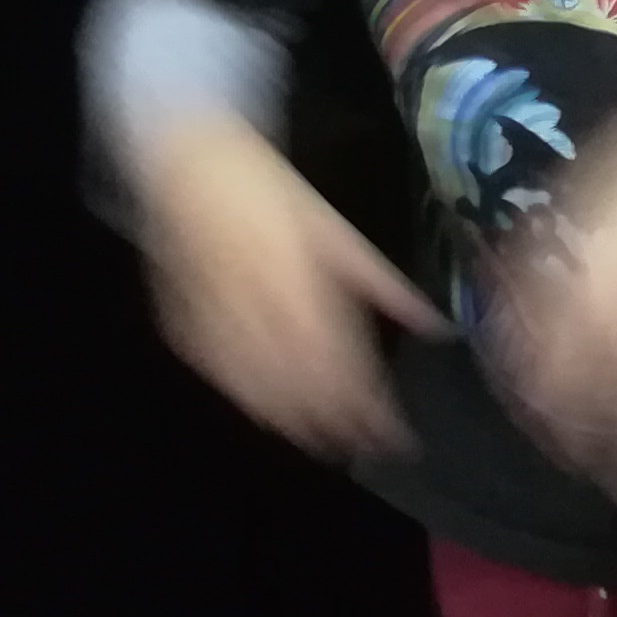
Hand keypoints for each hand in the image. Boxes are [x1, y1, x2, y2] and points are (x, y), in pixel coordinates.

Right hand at [133, 115, 445, 457]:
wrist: (194, 171)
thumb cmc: (274, 197)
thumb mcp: (335, 234)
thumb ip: (381, 283)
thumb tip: (432, 323)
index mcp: (300, 286)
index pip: (339, 363)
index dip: (364, 404)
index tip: (391, 431)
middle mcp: (259, 311)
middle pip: (301, 383)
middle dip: (334, 419)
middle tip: (367, 445)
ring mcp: (216, 322)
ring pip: (258, 389)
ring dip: (292, 417)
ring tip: (325, 440)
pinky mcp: (184, 327)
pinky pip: (219, 375)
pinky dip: (248, 398)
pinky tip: (268, 412)